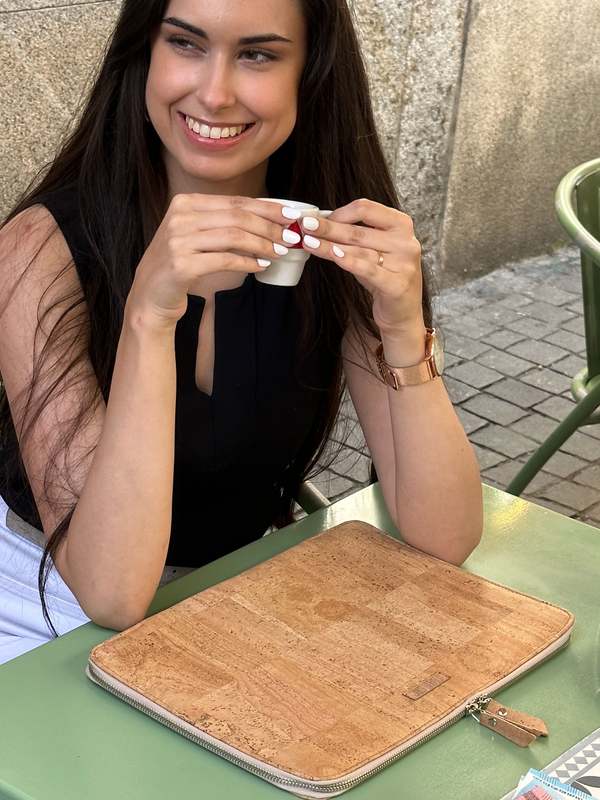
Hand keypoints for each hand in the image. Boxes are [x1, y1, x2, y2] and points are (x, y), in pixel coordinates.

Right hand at [127, 194, 301, 326]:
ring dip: (263, 245)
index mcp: (185, 203)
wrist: (151, 296)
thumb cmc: (181, 265)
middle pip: (237, 217)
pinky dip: (247, 263)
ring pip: (233, 237)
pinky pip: (224, 260)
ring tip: (281, 252)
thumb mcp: (196, 235)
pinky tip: (262, 266)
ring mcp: (178, 241)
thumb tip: (268, 219)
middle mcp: (180, 217)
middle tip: (292, 237)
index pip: (235, 201)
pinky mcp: (181, 265)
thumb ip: (223, 223)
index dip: (267, 208)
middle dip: (270, 227)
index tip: (291, 215)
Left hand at [300, 199, 423, 338]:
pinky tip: (332, 255)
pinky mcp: (397, 285)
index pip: (366, 208)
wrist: (403, 313)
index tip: (320, 219)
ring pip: (359, 250)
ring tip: (308, 242)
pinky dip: (348, 261)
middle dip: (328, 227)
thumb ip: (354, 236)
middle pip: (359, 230)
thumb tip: (321, 224)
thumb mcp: (372, 251)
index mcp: (401, 224)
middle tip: (306, 225)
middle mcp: (406, 242)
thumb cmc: (385, 277)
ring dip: (329, 245)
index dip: (339, 213)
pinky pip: (368, 270)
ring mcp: (404, 264)